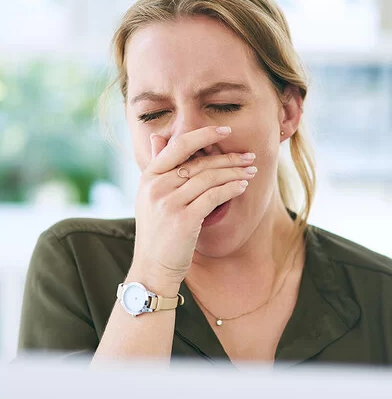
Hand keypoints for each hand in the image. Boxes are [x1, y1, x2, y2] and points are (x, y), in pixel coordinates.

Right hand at [131, 126, 256, 289]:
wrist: (152, 267)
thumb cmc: (157, 232)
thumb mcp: (150, 196)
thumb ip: (157, 167)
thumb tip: (158, 136)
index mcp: (148, 177)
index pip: (178, 146)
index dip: (203, 135)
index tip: (225, 131)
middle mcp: (156, 186)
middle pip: (199, 163)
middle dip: (228, 158)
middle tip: (249, 156)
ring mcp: (169, 203)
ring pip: (209, 178)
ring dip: (234, 173)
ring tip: (250, 171)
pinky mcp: (184, 219)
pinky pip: (214, 196)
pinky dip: (231, 189)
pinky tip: (242, 187)